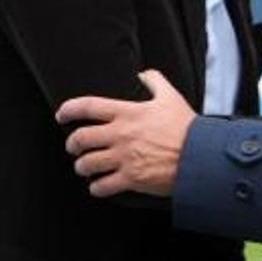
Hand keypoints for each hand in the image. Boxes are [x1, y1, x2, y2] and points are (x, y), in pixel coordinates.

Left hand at [56, 70, 194, 197]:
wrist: (200, 156)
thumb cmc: (186, 127)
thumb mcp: (170, 97)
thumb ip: (155, 81)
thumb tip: (143, 74)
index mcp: (127, 113)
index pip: (87, 106)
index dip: (68, 109)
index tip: (61, 115)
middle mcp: (120, 135)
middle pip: (80, 139)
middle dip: (72, 144)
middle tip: (73, 146)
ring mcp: (124, 158)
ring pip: (87, 164)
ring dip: (82, 166)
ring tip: (84, 167)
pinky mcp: (131, 179)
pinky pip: (103, 186)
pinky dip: (96, 187)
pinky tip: (98, 186)